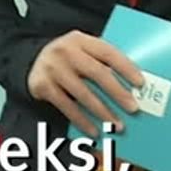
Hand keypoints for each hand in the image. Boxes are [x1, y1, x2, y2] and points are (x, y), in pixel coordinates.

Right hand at [25, 31, 144, 138]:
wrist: (30, 59)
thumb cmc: (67, 58)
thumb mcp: (82, 50)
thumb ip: (101, 61)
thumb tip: (131, 86)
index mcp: (81, 39)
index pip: (108, 52)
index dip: (126, 68)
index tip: (140, 83)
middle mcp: (65, 51)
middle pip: (97, 73)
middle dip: (117, 93)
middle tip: (133, 108)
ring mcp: (53, 68)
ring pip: (83, 93)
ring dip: (103, 112)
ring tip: (117, 124)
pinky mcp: (43, 86)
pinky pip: (67, 107)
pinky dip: (82, 121)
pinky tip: (94, 130)